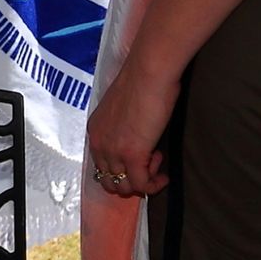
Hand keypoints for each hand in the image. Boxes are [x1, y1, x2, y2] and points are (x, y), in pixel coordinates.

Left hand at [85, 54, 178, 201]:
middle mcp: (99, 143)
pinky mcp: (132, 155)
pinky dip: (154, 184)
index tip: (140, 160)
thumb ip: (123, 125)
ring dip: (143, 180)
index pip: (101, 165)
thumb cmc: (142, 81)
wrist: (149, 72)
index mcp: (96, 130)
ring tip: (157, 161)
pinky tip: (164, 174)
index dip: (121, 168)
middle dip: (130, 179)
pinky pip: (142, 184)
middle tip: (149, 163)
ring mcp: (114, 151)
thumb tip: (136, 136)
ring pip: (124, 187)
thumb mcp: (122, 107)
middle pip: (108, 181)